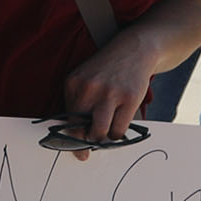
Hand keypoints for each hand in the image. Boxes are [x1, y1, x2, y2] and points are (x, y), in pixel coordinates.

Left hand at [60, 35, 159, 150]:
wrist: (134, 49)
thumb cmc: (107, 71)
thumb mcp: (85, 79)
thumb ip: (78, 103)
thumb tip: (75, 137)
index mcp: (73, 83)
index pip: (66, 120)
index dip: (70, 138)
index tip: (76, 150)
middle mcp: (89, 88)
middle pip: (80, 129)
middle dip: (86, 141)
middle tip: (91, 145)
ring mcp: (110, 93)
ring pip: (99, 132)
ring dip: (102, 138)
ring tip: (106, 133)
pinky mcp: (129, 98)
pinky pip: (119, 130)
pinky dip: (118, 134)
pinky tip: (118, 125)